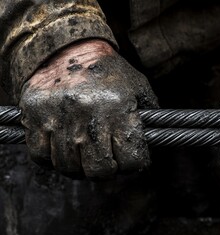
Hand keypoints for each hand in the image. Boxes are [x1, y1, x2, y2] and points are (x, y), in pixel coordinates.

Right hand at [19, 39, 157, 179]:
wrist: (68, 48)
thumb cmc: (108, 71)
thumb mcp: (138, 87)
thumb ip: (148, 116)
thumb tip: (155, 141)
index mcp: (118, 108)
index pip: (131, 159)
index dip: (135, 164)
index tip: (131, 158)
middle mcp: (88, 115)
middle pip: (99, 170)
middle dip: (107, 170)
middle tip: (108, 160)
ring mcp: (59, 118)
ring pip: (70, 167)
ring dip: (80, 165)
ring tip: (85, 151)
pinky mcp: (35, 118)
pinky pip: (41, 157)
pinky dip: (53, 159)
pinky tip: (64, 148)